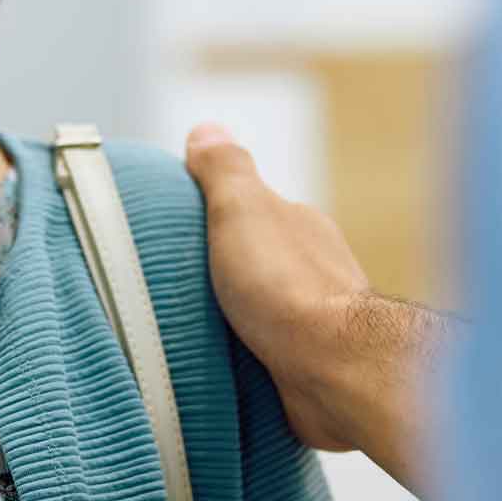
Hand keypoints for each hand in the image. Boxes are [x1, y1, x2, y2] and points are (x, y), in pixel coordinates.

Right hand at [185, 121, 445, 500]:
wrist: (333, 370)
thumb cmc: (287, 287)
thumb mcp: (243, 209)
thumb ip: (225, 170)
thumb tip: (207, 130)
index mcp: (297, 224)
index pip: (249, 210)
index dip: (209, 217)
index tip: (170, 233)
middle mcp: (311, 267)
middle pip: (252, 262)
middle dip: (217, 273)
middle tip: (169, 288)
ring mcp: (313, 319)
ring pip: (259, 312)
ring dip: (229, 321)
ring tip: (184, 333)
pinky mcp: (308, 365)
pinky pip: (265, 356)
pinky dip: (242, 357)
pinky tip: (218, 366)